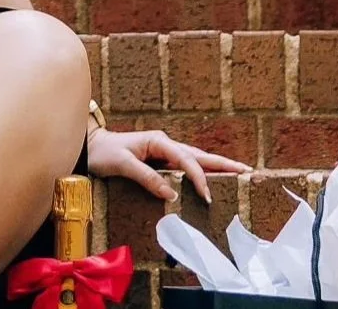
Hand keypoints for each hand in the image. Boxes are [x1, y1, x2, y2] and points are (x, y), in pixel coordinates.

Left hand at [87, 127, 251, 202]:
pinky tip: (212, 179)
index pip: (186, 160)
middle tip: (246, 171)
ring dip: (216, 167)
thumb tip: (171, 194)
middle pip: (198, 155)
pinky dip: (201, 172)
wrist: (91, 146)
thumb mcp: (122, 164)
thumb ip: (146, 177)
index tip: (207, 196)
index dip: (199, 178)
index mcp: (158, 141)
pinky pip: (186, 167)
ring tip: (239, 173)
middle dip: (222, 164)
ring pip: (195, 159)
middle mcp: (164, 144)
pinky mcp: (161, 161)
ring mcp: (164, 152)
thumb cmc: (104, 153)